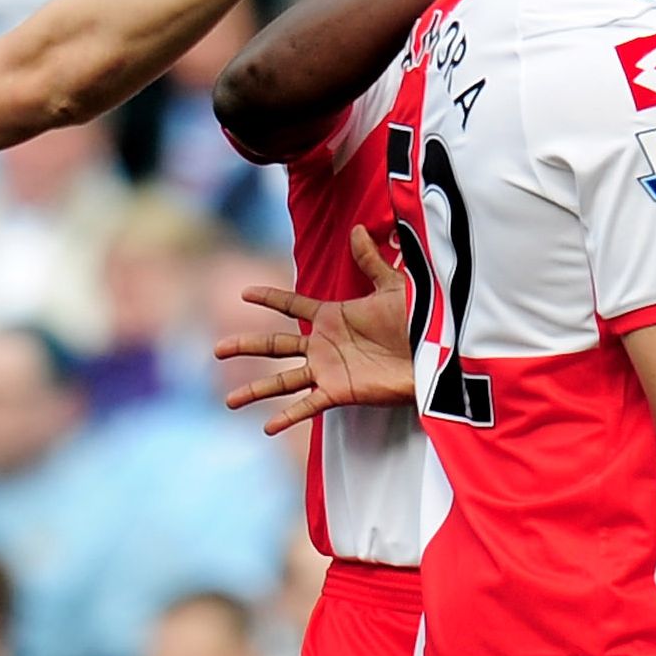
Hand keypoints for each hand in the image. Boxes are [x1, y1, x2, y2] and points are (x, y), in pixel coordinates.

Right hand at [217, 227, 418, 432]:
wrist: (437, 357)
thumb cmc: (420, 322)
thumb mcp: (393, 287)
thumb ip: (371, 261)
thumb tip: (357, 228)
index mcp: (333, 317)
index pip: (292, 304)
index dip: (269, 298)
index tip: (243, 293)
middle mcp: (324, 345)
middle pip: (276, 345)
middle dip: (247, 346)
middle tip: (218, 350)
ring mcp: (329, 371)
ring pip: (283, 380)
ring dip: (256, 389)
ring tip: (229, 401)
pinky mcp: (340, 392)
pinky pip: (308, 405)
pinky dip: (288, 416)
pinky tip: (266, 428)